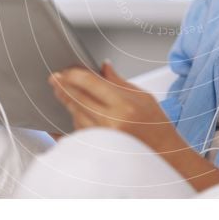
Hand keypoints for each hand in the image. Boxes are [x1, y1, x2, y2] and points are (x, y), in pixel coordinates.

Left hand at [47, 61, 176, 149]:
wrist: (164, 153)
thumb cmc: (156, 125)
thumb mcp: (142, 96)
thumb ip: (118, 81)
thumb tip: (103, 66)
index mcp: (123, 105)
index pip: (90, 83)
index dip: (73, 75)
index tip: (65, 71)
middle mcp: (111, 122)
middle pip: (77, 99)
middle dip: (63, 87)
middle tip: (54, 80)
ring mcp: (103, 138)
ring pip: (75, 116)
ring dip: (68, 104)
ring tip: (64, 94)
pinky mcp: (98, 149)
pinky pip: (77, 132)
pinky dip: (72, 121)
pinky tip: (68, 115)